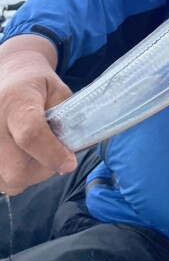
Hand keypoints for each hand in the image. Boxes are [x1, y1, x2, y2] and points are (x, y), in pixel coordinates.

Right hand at [0, 36, 75, 194]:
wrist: (9, 78)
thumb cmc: (37, 86)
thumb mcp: (59, 91)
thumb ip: (67, 120)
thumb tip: (69, 158)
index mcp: (15, 101)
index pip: (30, 134)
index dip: (52, 153)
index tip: (70, 162)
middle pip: (17, 168)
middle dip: (43, 169)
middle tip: (56, 154)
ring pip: (9, 180)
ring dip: (30, 175)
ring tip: (37, 153)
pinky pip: (2, 182)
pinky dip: (17, 177)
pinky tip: (23, 158)